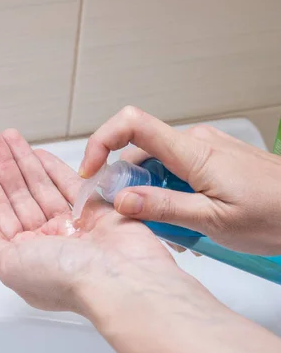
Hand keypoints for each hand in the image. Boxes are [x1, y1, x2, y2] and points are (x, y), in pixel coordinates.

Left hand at [0, 129, 179, 316]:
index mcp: (25, 256)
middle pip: (18, 194)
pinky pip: (70, 183)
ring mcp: (72, 225)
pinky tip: (38, 153)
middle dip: (2, 165)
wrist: (119, 278)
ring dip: (23, 160)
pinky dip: (53, 167)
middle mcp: (47, 240)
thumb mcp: (10, 267)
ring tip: (8, 136)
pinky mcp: (97, 211)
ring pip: (41, 185)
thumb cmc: (65, 278)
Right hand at [81, 106, 280, 254]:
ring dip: (150, 193)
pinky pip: (175, 169)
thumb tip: (120, 200)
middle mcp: (196, 142)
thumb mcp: (213, 221)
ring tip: (172, 228)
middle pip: (138, 152)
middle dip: (126, 184)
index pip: (132, 125)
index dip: (101, 141)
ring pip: (156, 165)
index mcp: (193, 152)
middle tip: (134, 219)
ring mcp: (205, 148)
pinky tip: (185, 219)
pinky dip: (168, 192)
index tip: (91, 171)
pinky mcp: (212, 158)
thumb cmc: (276, 215)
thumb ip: (163, 208)